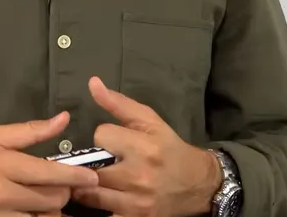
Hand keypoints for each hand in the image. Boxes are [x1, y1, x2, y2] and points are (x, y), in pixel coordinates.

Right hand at [0, 110, 100, 215]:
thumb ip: (31, 131)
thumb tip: (63, 119)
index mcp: (1, 164)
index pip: (47, 173)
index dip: (74, 176)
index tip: (92, 177)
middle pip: (51, 199)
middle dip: (64, 192)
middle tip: (64, 185)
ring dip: (52, 209)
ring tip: (49, 197)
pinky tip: (37, 209)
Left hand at [70, 77, 221, 216]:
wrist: (198, 184)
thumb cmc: (170, 149)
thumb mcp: (151, 121)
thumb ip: (119, 104)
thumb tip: (92, 83)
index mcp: (144, 146)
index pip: (100, 136)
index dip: (104, 136)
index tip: (113, 141)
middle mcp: (139, 175)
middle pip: (90, 167)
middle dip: (92, 163)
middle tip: (100, 162)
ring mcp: (135, 202)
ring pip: (90, 194)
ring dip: (89, 186)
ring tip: (98, 180)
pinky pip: (102, 215)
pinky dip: (100, 207)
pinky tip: (106, 198)